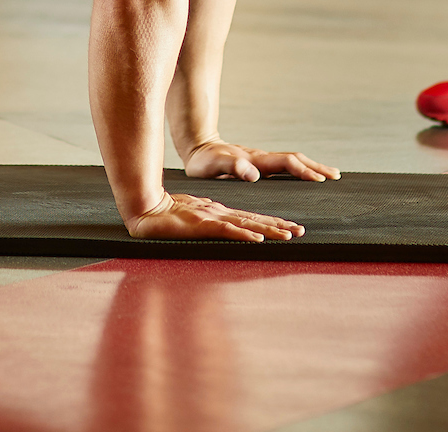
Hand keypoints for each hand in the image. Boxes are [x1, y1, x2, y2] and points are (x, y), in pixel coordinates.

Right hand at [125, 193, 305, 241]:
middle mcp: (220, 213)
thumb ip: (210, 225)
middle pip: (255, 219)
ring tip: (289, 235)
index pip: (251, 218)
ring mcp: (211, 217)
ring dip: (269, 230)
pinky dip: (243, 233)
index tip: (291, 228)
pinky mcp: (201, 224)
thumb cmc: (167, 216)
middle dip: (279, 225)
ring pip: (247, 223)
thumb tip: (228, 230)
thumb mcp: (194, 221)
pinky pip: (226, 230)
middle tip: (301, 230)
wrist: (146, 210)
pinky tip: (257, 238)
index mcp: (219, 213)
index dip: (272, 223)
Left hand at [183, 139, 339, 183]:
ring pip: (292, 162)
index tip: (320, 180)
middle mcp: (262, 159)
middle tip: (336, 177)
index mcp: (255, 160)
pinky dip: (300, 170)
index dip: (303, 171)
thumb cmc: (203, 160)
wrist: (198, 147)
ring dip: (312, 167)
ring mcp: (262, 161)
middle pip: (295, 160)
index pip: (285, 164)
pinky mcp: (259, 165)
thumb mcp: (213, 165)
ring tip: (330, 175)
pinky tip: (304, 176)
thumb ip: (232, 168)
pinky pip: (285, 167)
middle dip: (316, 167)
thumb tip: (253, 174)